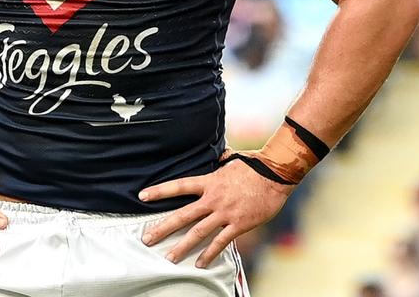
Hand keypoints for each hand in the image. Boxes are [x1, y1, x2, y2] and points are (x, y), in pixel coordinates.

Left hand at [139, 154, 294, 267]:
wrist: (276, 174)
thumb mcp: (231, 160)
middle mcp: (213, 199)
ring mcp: (225, 213)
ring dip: (182, 246)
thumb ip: (219, 162)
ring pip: (198, 232)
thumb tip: (217, 156)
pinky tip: (200, 262)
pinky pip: (221, 242)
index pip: (178, 186)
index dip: (159, 191)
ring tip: (169, 257)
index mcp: (209, 181)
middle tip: (147, 238)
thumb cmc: (255, 164)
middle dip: (163, 228)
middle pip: (182, 215)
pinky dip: (209, 253)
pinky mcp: (239, 224)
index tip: (142, 196)